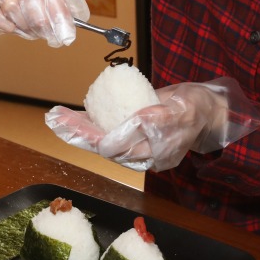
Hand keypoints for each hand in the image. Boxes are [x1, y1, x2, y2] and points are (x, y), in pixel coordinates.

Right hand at [0, 0, 88, 46]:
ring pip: (10, 5)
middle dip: (40, 22)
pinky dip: (2, 22)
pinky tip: (12, 29)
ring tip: (33, 33)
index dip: (57, 12)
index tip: (64, 32)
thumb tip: (68, 28)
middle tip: (48, 35)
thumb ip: (59, 3)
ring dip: (23, 24)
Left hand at [44, 78, 259, 172]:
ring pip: (103, 142)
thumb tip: (137, 124)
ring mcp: (140, 149)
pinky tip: (70, 117)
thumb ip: (160, 119)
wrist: (205, 112)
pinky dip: (89, 126)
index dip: (104, 138)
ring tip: (54, 118)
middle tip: (55, 120)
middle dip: (79, 133)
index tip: (86, 129)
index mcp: (159, 150)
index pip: (125, 146)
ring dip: (78, 130)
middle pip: (106, 145)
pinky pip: (107, 135)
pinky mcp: (134, 142)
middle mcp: (145, 154)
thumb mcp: (181, 107)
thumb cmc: (194, 105)